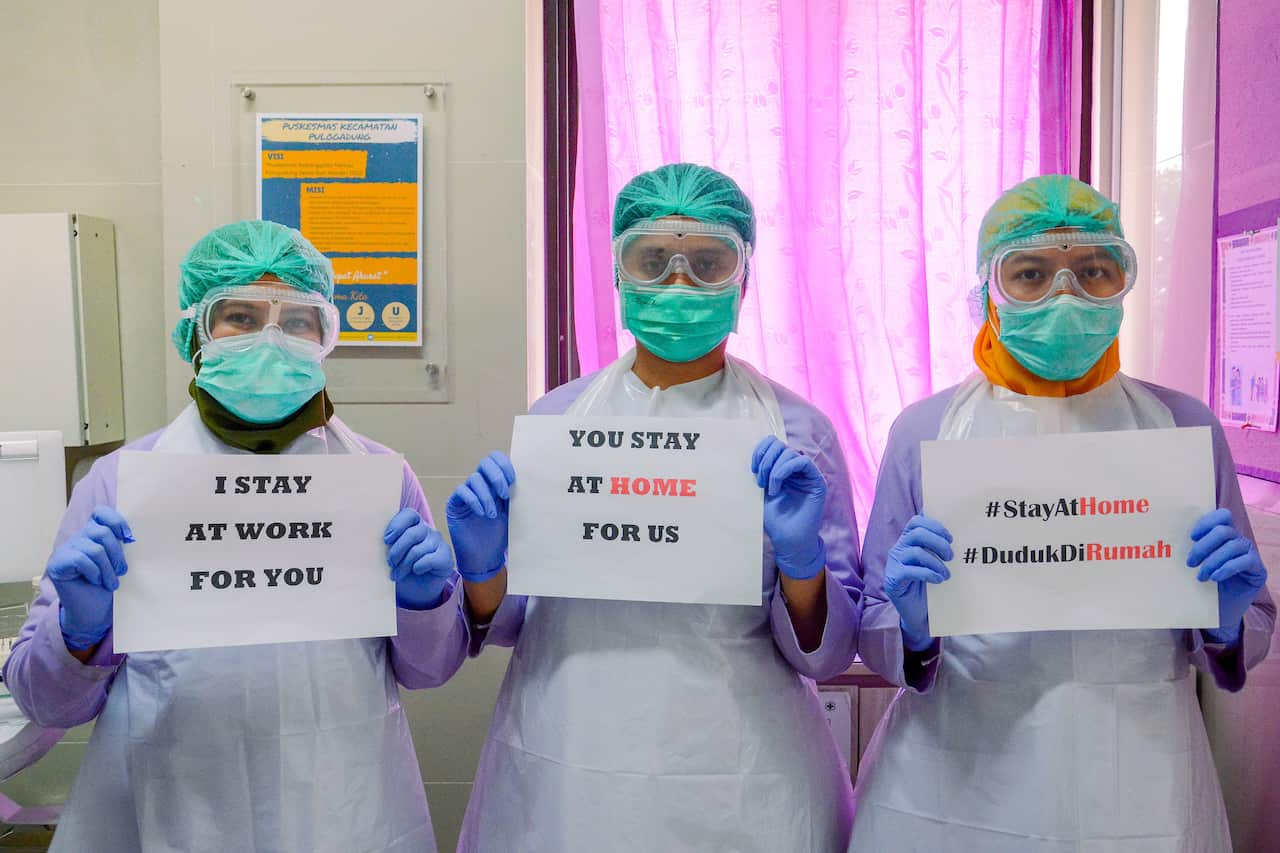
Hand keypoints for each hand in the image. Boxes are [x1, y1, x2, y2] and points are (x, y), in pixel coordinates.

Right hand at [46, 506, 132, 650]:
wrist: (91, 610)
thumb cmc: (106, 584)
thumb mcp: (117, 561)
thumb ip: (120, 544)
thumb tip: (132, 536)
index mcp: (93, 533)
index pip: (101, 512)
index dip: (116, 520)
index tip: (129, 537)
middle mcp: (78, 537)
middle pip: (102, 532)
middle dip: (117, 554)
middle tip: (122, 571)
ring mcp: (66, 549)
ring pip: (95, 549)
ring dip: (108, 569)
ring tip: (111, 583)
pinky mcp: (58, 563)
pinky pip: (82, 560)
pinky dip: (94, 572)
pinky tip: (95, 582)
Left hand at [384, 509, 455, 608]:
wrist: (413, 590)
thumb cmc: (400, 568)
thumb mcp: (390, 554)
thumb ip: (387, 544)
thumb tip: (378, 541)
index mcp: (413, 524)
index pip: (409, 514)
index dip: (397, 525)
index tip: (386, 541)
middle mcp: (428, 530)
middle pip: (412, 534)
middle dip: (397, 551)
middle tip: (390, 563)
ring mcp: (438, 542)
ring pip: (418, 550)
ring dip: (404, 565)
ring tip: (397, 575)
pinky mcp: (446, 557)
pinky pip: (431, 560)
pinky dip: (419, 567)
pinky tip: (417, 571)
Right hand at [446, 451, 515, 582]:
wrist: (485, 558)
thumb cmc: (500, 537)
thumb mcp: (513, 513)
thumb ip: (516, 496)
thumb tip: (530, 480)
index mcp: (495, 484)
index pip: (496, 459)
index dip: (504, 464)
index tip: (513, 480)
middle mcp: (480, 485)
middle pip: (485, 463)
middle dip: (496, 476)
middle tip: (504, 494)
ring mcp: (467, 493)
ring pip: (474, 478)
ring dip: (487, 496)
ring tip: (493, 514)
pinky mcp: (455, 504)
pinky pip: (462, 491)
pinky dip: (474, 501)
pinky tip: (482, 514)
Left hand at [751, 436, 826, 579]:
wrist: (788, 540)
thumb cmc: (775, 520)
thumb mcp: (762, 491)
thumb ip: (762, 471)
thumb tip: (754, 454)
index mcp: (783, 468)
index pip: (774, 443)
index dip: (761, 450)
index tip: (753, 468)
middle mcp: (796, 469)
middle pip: (780, 444)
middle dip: (766, 460)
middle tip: (760, 480)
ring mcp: (808, 474)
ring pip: (790, 452)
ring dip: (774, 469)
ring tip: (769, 488)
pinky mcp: (817, 481)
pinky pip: (803, 462)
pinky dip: (785, 470)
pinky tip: (777, 487)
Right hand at [883, 515, 952, 651]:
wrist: (918, 614)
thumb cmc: (928, 586)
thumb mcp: (934, 564)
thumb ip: (938, 550)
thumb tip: (958, 538)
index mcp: (908, 541)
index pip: (916, 521)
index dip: (935, 526)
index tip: (950, 538)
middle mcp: (898, 549)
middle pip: (917, 533)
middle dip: (938, 542)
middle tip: (951, 556)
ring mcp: (894, 563)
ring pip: (915, 552)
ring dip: (936, 562)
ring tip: (946, 574)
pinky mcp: (893, 579)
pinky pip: (910, 571)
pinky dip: (928, 573)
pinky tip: (937, 580)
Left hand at [1188, 508, 1267, 644]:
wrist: (1220, 610)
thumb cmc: (1204, 585)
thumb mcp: (1195, 565)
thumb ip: (1191, 550)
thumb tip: (1168, 541)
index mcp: (1224, 535)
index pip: (1222, 516)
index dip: (1207, 522)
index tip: (1191, 537)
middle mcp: (1238, 540)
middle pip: (1223, 531)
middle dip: (1203, 547)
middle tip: (1190, 563)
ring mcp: (1249, 553)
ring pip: (1232, 546)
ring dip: (1212, 561)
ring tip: (1201, 576)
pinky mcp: (1257, 568)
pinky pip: (1244, 561)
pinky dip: (1226, 568)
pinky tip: (1215, 578)